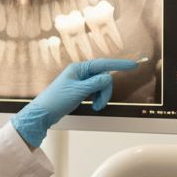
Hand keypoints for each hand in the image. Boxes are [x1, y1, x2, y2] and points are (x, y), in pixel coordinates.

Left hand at [11, 58, 141, 146]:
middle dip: (105, 91)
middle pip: (103, 77)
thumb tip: (107, 77)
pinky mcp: (80, 90)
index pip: (103, 64)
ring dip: (101, 96)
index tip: (133, 65)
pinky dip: (97, 98)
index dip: (119, 65)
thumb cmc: (56, 100)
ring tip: (95, 107)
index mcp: (78, 68)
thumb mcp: (78, 91)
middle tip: (99, 104)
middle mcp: (80, 72)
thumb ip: (95, 83)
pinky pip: (95, 91)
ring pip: (101, 86)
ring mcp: (80, 81)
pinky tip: (92, 105)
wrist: (43, 113)